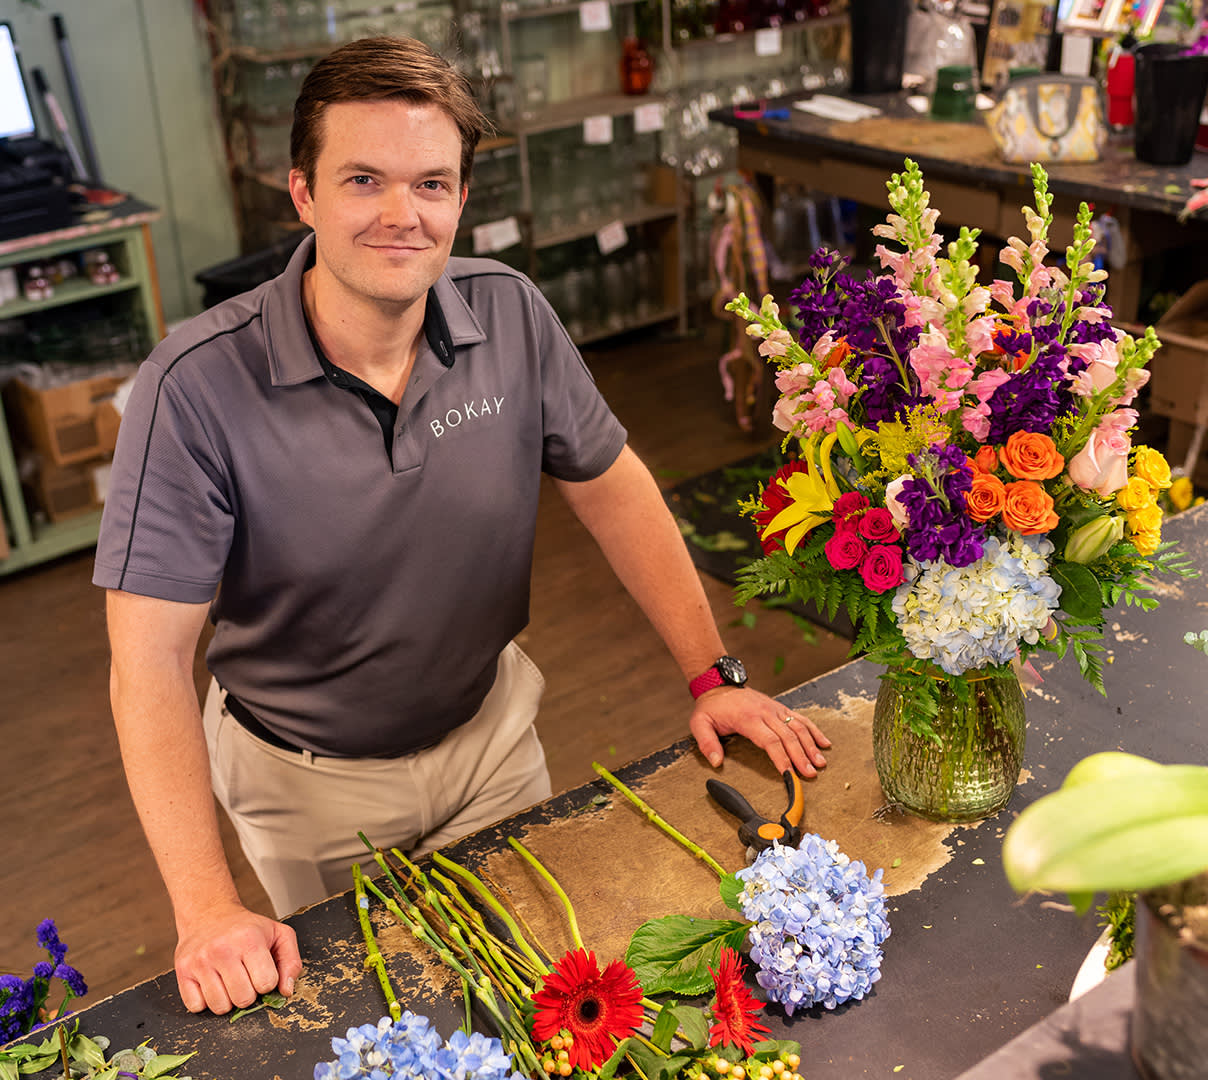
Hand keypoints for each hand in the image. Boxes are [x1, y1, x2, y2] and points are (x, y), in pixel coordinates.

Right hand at [174, 901, 302, 1014]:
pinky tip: (212, 983)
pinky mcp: (182, 971)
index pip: (266, 984)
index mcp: (249, 940)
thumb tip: (286, 991)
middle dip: (248, 993)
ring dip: (227, 999)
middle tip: (245, 976)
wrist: (210, 914)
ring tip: (228, 980)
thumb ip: (291, 962)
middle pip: (243, 999)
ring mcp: (200, 961)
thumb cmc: (247, 928)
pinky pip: (196, 1007)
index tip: (261, 971)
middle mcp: (222, 950)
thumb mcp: (279, 934)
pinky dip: (206, 1001)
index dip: (267, 982)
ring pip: (219, 1007)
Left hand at [689, 686, 830, 776]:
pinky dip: (814, 730)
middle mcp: (765, 712)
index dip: (782, 758)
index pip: (770, 741)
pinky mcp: (779, 708)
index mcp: (748, 718)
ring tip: (820, 762)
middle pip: (788, 736)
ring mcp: (775, 709)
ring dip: (811, 745)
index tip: (789, 774)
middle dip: (801, 757)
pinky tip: (824, 743)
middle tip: (810, 774)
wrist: (718, 684)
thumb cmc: (711, 707)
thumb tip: (717, 762)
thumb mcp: (699, 723)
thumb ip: (707, 743)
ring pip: (798, 726)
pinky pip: (800, 718)